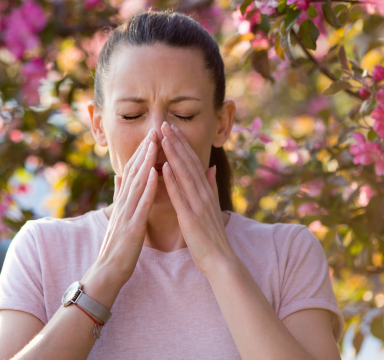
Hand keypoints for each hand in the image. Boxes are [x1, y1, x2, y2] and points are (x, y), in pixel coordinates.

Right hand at [88, 128, 158, 286]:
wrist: (108, 271)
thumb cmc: (117, 245)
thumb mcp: (118, 216)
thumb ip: (119, 195)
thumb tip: (119, 175)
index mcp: (123, 201)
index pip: (133, 171)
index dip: (142, 152)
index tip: (151, 135)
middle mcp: (124, 203)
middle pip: (134, 172)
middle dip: (144, 150)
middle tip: (154, 129)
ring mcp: (127, 214)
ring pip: (137, 182)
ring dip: (146, 161)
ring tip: (154, 143)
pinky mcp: (132, 226)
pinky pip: (141, 203)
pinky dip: (148, 186)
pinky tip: (155, 172)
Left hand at [160, 121, 237, 274]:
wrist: (220, 260)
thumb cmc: (212, 235)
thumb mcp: (213, 206)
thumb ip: (210, 185)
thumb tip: (210, 167)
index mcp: (206, 190)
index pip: (193, 162)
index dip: (182, 144)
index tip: (172, 128)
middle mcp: (203, 193)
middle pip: (188, 162)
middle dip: (176, 142)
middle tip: (165, 124)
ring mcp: (198, 204)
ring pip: (184, 174)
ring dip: (173, 154)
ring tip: (163, 137)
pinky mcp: (190, 217)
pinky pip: (180, 196)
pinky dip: (172, 180)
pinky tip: (163, 167)